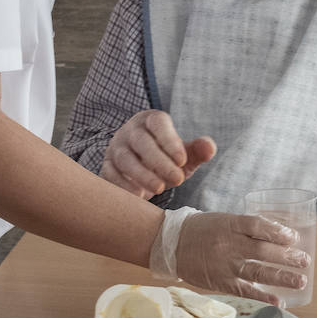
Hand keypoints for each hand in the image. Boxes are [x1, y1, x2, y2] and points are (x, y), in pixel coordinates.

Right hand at [101, 109, 215, 197]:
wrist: (140, 169)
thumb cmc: (166, 159)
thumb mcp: (184, 155)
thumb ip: (197, 151)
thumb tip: (210, 148)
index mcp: (151, 121)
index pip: (158, 123)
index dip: (170, 140)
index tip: (182, 161)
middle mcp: (131, 131)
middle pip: (141, 142)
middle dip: (159, 161)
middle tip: (177, 179)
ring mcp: (116, 148)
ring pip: (125, 158)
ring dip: (142, 174)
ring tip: (159, 189)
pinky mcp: (106, 166)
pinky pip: (110, 174)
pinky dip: (124, 185)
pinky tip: (139, 196)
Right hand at [173, 211, 309, 303]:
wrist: (172, 244)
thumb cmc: (202, 230)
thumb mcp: (224, 220)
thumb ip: (247, 228)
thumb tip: (277, 234)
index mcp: (230, 224)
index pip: (258, 226)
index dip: (278, 231)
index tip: (294, 237)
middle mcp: (229, 244)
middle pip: (262, 250)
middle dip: (287, 256)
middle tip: (305, 260)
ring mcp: (226, 265)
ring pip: (257, 271)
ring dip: (282, 277)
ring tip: (300, 281)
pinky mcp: (221, 282)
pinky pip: (245, 290)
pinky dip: (263, 296)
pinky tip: (279, 302)